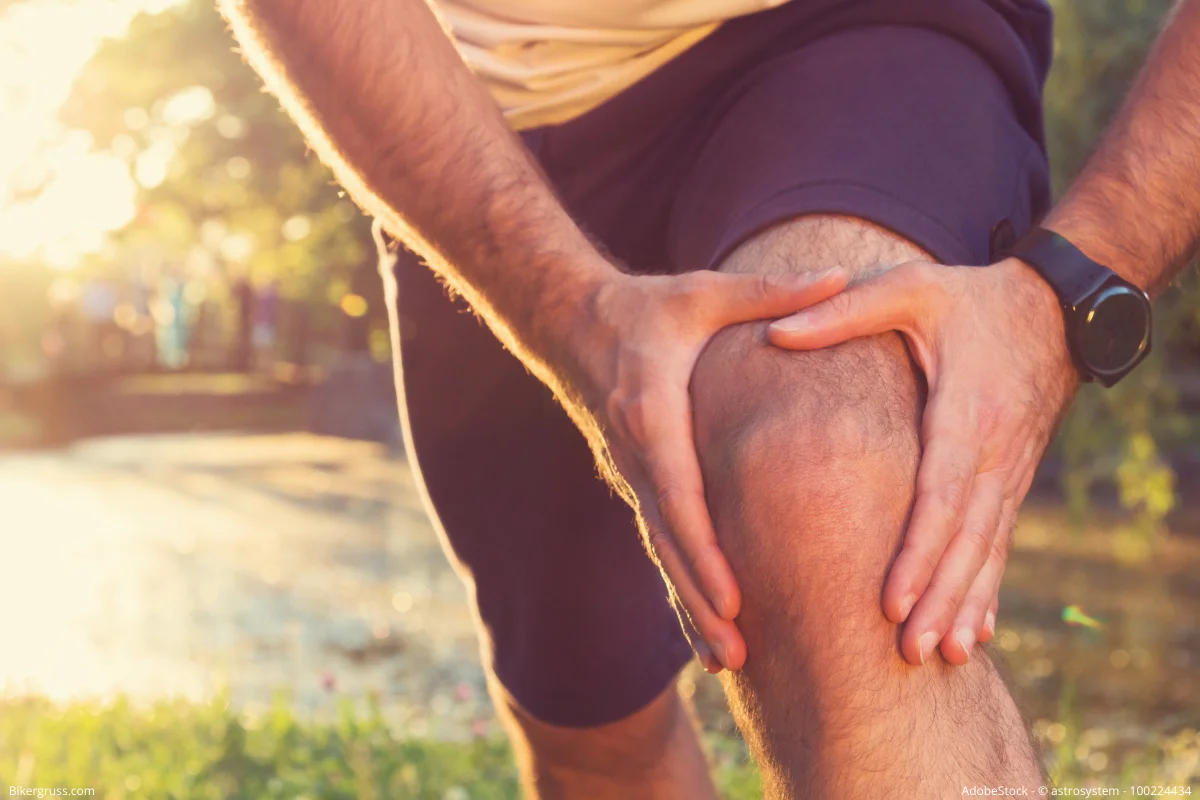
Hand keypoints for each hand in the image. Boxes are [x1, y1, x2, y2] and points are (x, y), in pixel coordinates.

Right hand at [561, 266, 849, 671]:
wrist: (571, 323)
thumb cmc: (646, 307)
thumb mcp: (704, 292)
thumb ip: (771, 291)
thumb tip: (842, 275)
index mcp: (653, 412)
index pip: (678, 492)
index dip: (704, 549)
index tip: (733, 595)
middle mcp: (637, 454)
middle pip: (668, 540)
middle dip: (700, 600)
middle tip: (738, 655)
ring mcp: (632, 474)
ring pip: (661, 552)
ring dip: (690, 608)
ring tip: (728, 662)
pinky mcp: (636, 482)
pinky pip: (659, 542)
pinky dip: (681, 586)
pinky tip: (707, 627)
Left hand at [766, 258, 1077, 665]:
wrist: (1053, 309)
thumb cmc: (970, 299)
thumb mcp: (909, 289)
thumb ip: (844, 311)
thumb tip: (774, 333)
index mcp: (966, 412)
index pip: (941, 495)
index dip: (917, 551)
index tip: (890, 599)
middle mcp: (996, 453)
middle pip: (966, 538)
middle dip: (938, 596)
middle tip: (909, 650)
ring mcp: (1011, 472)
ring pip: (987, 550)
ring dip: (965, 603)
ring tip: (943, 655)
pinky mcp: (1012, 480)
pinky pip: (999, 542)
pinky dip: (988, 588)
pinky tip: (977, 631)